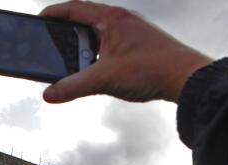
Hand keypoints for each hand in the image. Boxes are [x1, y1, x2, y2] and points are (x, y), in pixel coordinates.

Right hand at [39, 1, 211, 103]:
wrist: (186, 77)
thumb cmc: (152, 69)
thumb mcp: (104, 79)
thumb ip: (73, 86)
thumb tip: (50, 93)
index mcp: (112, 19)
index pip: (75, 8)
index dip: (55, 13)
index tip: (40, 19)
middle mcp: (122, 20)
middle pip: (86, 18)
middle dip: (66, 29)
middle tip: (51, 40)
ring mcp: (132, 32)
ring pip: (99, 32)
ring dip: (83, 43)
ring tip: (70, 58)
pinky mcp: (139, 45)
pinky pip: (111, 43)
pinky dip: (97, 52)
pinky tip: (95, 69)